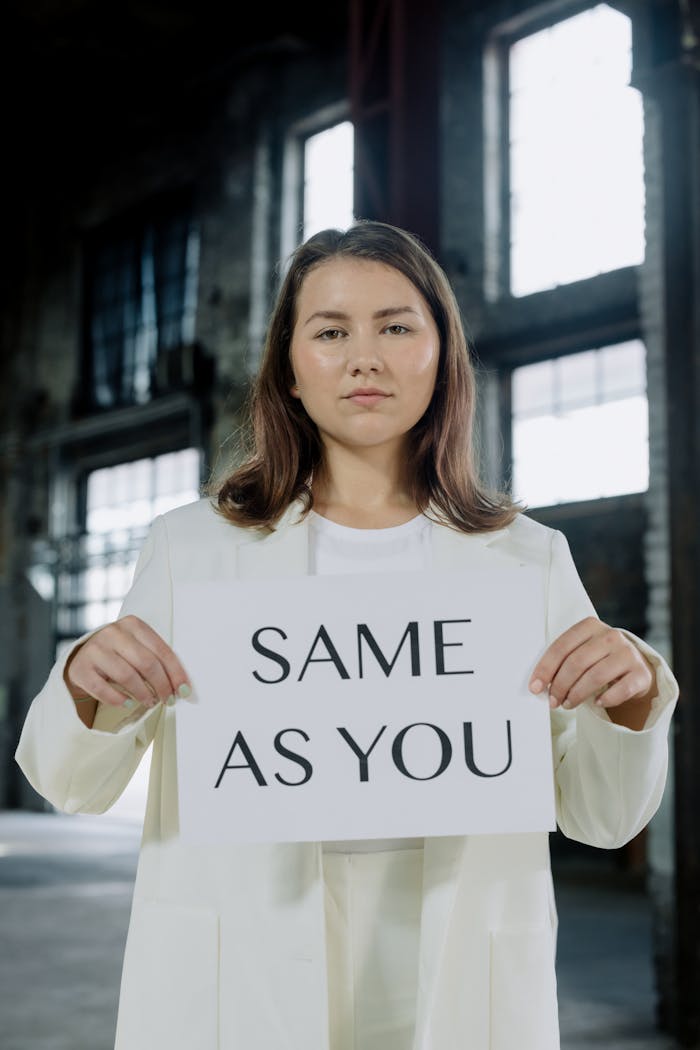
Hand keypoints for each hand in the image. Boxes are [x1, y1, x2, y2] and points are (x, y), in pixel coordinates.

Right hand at [64, 614, 190, 709]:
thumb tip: (182, 686)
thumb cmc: (119, 654)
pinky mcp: (81, 668)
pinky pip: (103, 689)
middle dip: (162, 685)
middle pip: (146, 663)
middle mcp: (113, 633)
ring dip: (143, 694)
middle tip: (168, 700)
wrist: (82, 658)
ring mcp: (94, 649)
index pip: (161, 650)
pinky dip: (119, 700)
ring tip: (150, 702)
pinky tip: (128, 704)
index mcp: (133, 624)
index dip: (175, 673)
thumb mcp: (137, 648)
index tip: (184, 690)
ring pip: (126, 676)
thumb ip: (157, 660)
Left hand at [529, 616, 654, 713]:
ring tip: (569, 704)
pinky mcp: (642, 673)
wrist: (634, 669)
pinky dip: (607, 699)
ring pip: (596, 676)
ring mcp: (628, 653)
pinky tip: (597, 702)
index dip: (545, 669)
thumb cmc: (600, 661)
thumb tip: (539, 684)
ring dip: (577, 694)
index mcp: (590, 626)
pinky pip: (621, 689)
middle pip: (577, 662)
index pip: (562, 646)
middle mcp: (611, 636)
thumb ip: (563, 661)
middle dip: (560, 685)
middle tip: (553, 701)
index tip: (536, 687)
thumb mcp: (582, 652)